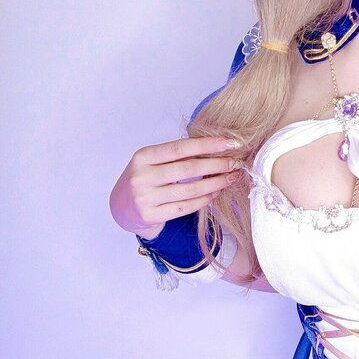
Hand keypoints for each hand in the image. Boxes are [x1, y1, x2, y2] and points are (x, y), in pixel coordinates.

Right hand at [109, 136, 244, 237]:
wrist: (122, 207)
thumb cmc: (144, 178)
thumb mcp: (152, 161)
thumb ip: (176, 155)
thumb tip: (216, 147)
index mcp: (143, 156)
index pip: (180, 147)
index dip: (208, 144)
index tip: (231, 143)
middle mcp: (142, 176)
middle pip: (188, 169)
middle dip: (217, 165)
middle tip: (236, 163)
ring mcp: (145, 198)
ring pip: (190, 190)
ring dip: (216, 183)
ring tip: (231, 177)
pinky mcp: (151, 215)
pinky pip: (186, 207)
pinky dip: (205, 199)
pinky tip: (216, 192)